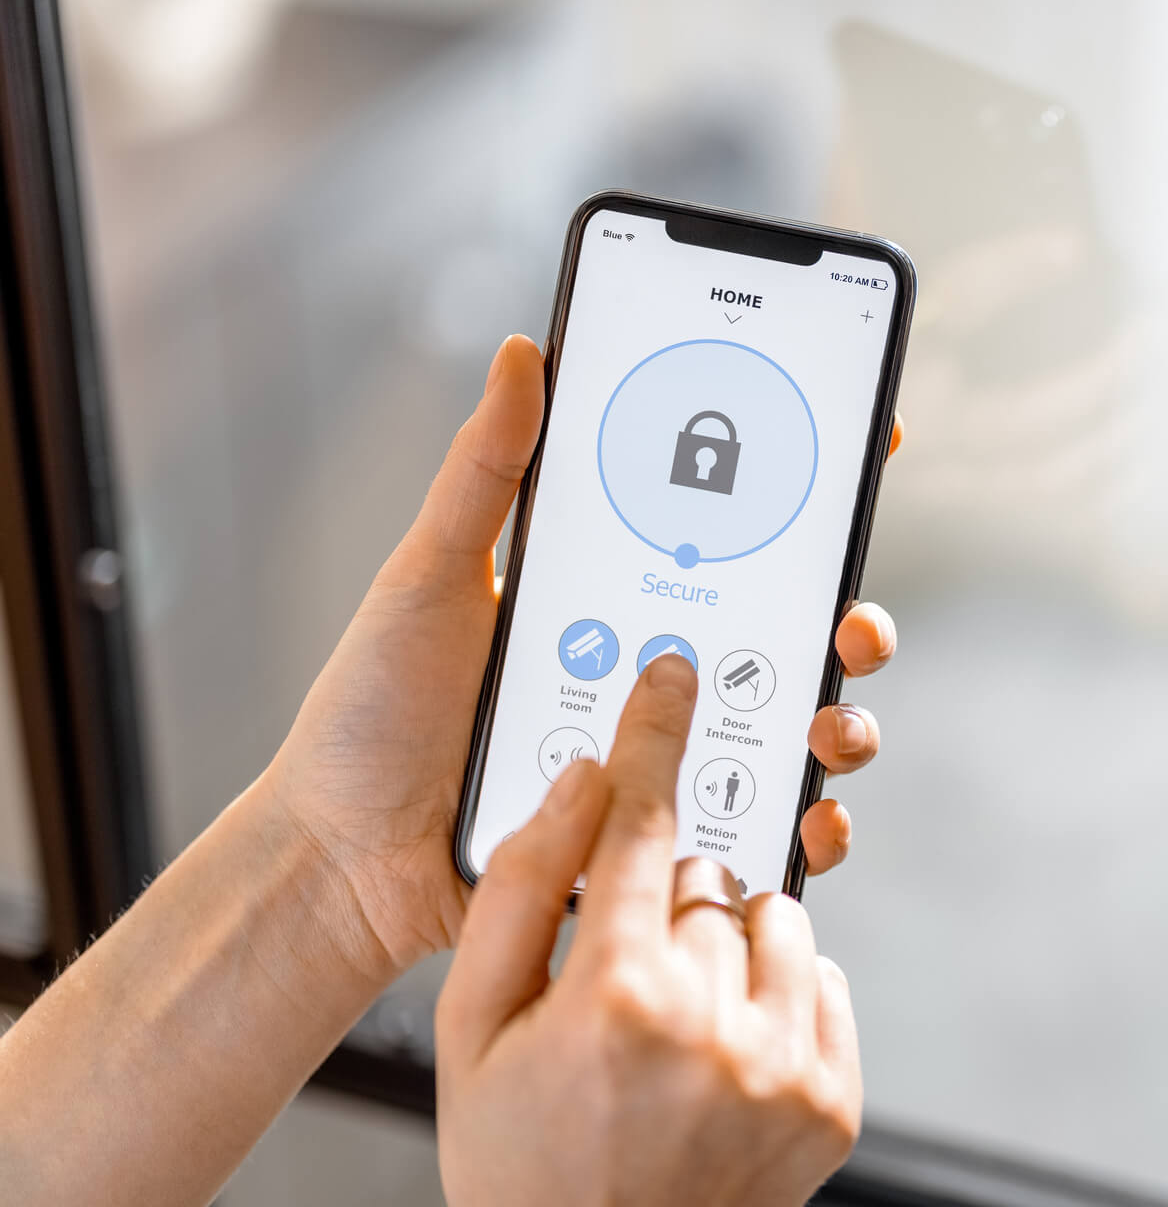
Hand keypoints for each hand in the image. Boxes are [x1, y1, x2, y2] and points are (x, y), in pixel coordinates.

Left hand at [265, 336, 901, 980]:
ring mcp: (652, 758)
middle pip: (775, 634)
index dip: (798, 489)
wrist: (343, 855)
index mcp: (603, 599)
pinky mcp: (648, 838)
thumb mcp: (427, 580)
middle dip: (843, 617)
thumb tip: (521, 351)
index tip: (865, 436)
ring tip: (829, 727)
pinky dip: (798, 828)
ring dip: (837, 723)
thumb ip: (482, 478)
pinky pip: (746, 829)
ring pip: (780, 732)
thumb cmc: (373, 712)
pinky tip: (808, 821)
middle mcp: (642, 675)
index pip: (717, 533)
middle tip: (852, 620)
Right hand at [428, 659, 859, 1206]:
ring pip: (773, 921)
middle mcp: (716, 1024)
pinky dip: (773, 991)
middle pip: (706, 877)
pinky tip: (716, 1048)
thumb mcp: (468, 1019)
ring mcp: (787, 1068)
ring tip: (667, 1014)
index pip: (643, 822)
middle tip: (619, 967)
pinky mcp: (833, 1103)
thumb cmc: (507, 1155)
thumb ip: (520, 886)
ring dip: (724, 939)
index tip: (670, 675)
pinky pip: (820, 983)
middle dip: (663, 897)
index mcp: (614, 994)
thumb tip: (580, 781)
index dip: (653, 737)